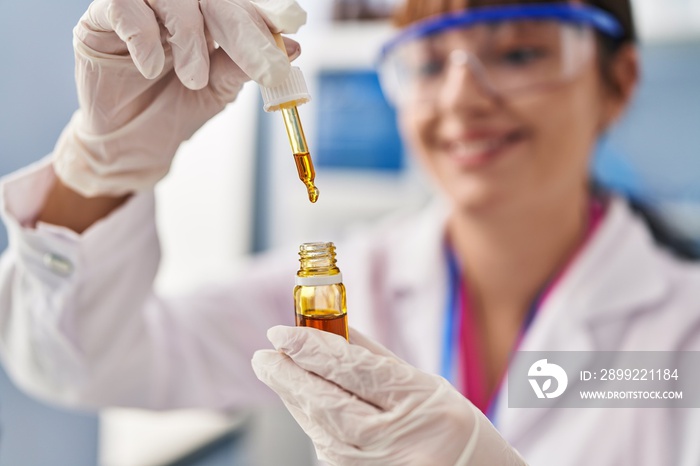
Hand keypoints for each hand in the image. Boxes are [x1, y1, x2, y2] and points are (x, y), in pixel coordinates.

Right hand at [54, 0, 305, 196]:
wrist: (129, 146)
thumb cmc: (172, 114)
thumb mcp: (215, 92)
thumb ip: (243, 66)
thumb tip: (291, 48)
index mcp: (208, 19)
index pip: (239, 6)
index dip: (265, 16)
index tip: (292, 32)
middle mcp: (176, 7)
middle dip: (241, 30)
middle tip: (261, 65)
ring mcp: (140, 8)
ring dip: (190, 35)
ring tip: (194, 78)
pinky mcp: (101, 19)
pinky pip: (122, 5)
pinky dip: (143, 33)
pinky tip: (152, 67)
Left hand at [252, 326, 527, 465]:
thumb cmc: (454, 427)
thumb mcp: (424, 383)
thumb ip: (374, 357)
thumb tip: (332, 328)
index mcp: (418, 403)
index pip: (352, 370)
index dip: (311, 349)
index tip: (281, 332)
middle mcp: (396, 440)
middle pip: (327, 403)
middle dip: (288, 376)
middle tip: (264, 356)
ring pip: (320, 428)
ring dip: (293, 398)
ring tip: (275, 371)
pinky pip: (326, 447)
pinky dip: (310, 420)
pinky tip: (299, 401)